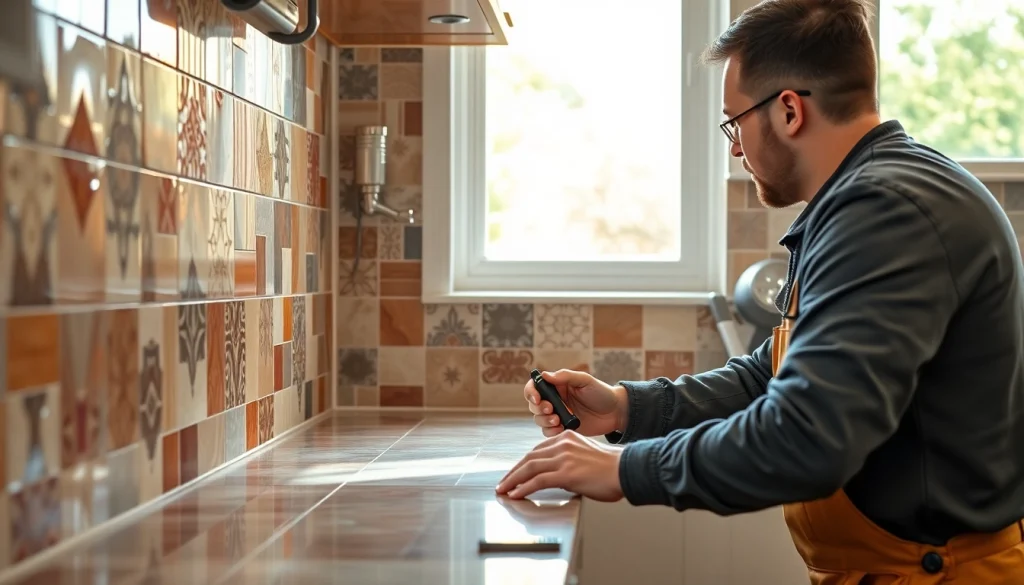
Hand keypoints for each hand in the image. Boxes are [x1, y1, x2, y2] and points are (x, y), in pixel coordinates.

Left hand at [496, 431, 624, 500]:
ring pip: (529, 468)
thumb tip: (557, 476)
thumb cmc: (612, 468)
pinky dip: (523, 488)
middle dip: (513, 472)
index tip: (514, 473)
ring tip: (504, 490)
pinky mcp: (566, 473)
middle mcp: (562, 444)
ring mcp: (563, 458)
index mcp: (567, 437)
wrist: (627, 470)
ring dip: (513, 481)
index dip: (523, 463)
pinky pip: (537, 481)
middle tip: (503, 483)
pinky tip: (516, 494)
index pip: (537, 450)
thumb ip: (569, 460)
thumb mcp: (586, 455)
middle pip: (529, 458)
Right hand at [525, 369, 625, 437]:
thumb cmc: (601, 393)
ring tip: (558, 421)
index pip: (535, 387)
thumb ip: (565, 376)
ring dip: (544, 421)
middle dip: (539, 409)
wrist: (616, 412)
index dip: (531, 392)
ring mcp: (558, 415)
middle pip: (534, 405)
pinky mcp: (563, 429)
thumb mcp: (585, 381)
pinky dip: (551, 432)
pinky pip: (549, 432)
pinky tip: (561, 429)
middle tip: (551, 410)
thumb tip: (545, 375)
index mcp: (557, 386)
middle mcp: (555, 400)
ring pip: (539, 420)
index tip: (537, 398)